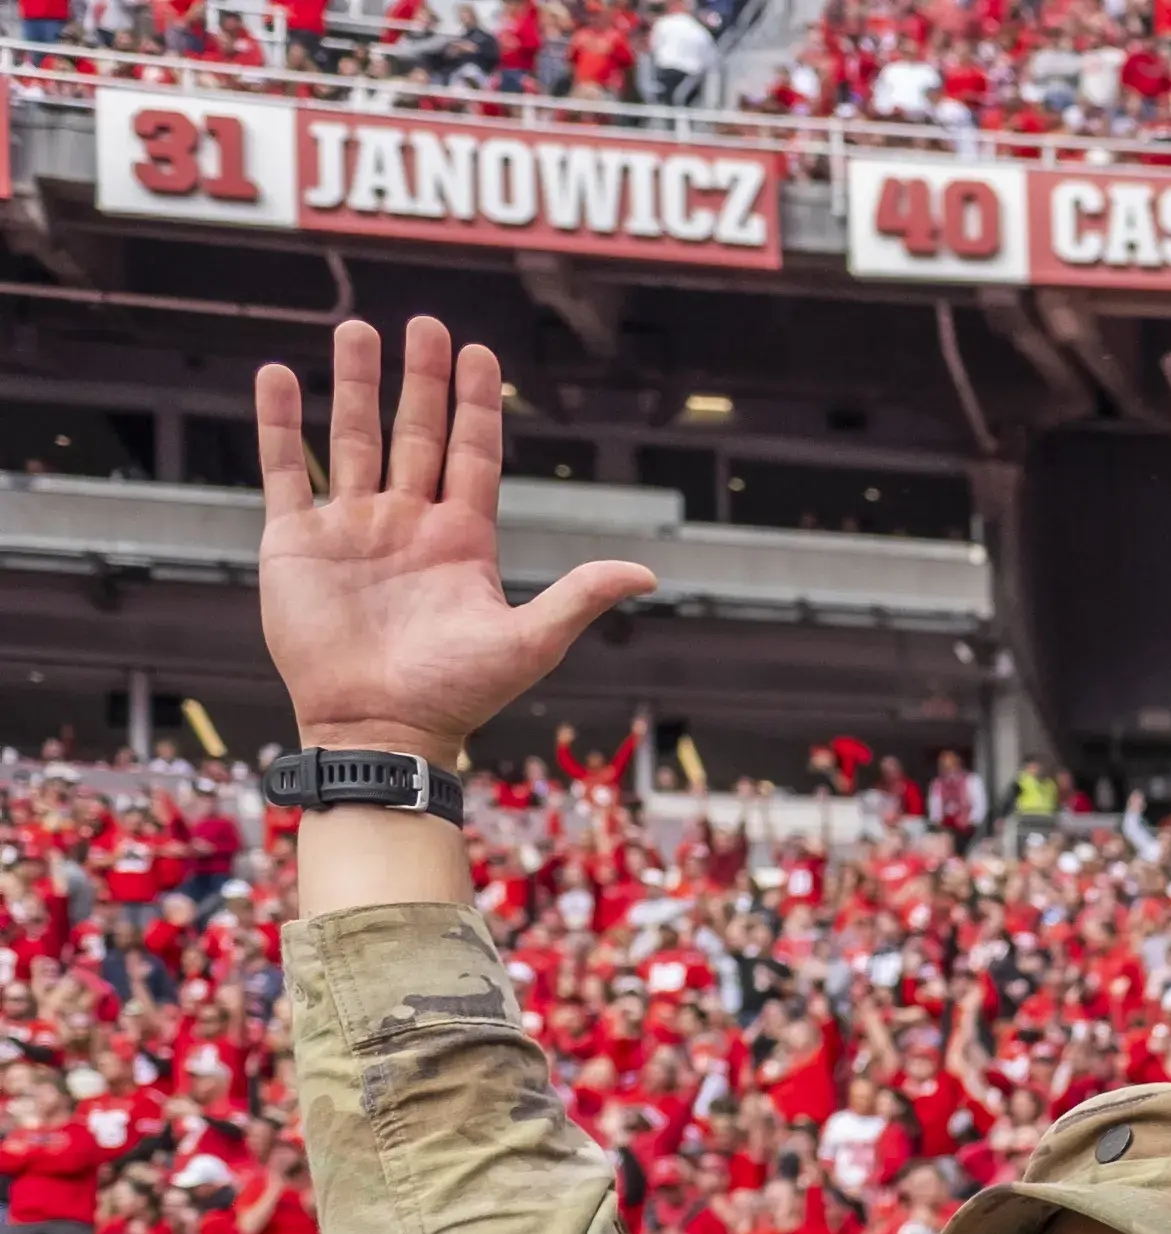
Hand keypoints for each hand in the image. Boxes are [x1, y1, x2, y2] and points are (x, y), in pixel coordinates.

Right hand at [256, 317, 652, 758]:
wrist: (381, 729)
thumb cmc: (457, 695)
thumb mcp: (529, 642)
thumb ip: (580, 597)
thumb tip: (648, 574)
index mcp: (462, 539)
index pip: (473, 453)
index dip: (475, 404)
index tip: (478, 353)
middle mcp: (407, 523)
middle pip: (414, 433)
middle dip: (419, 379)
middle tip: (424, 323)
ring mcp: (351, 528)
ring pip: (351, 437)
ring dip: (353, 384)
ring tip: (356, 328)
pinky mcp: (296, 542)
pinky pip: (284, 471)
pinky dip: (279, 424)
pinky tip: (277, 375)